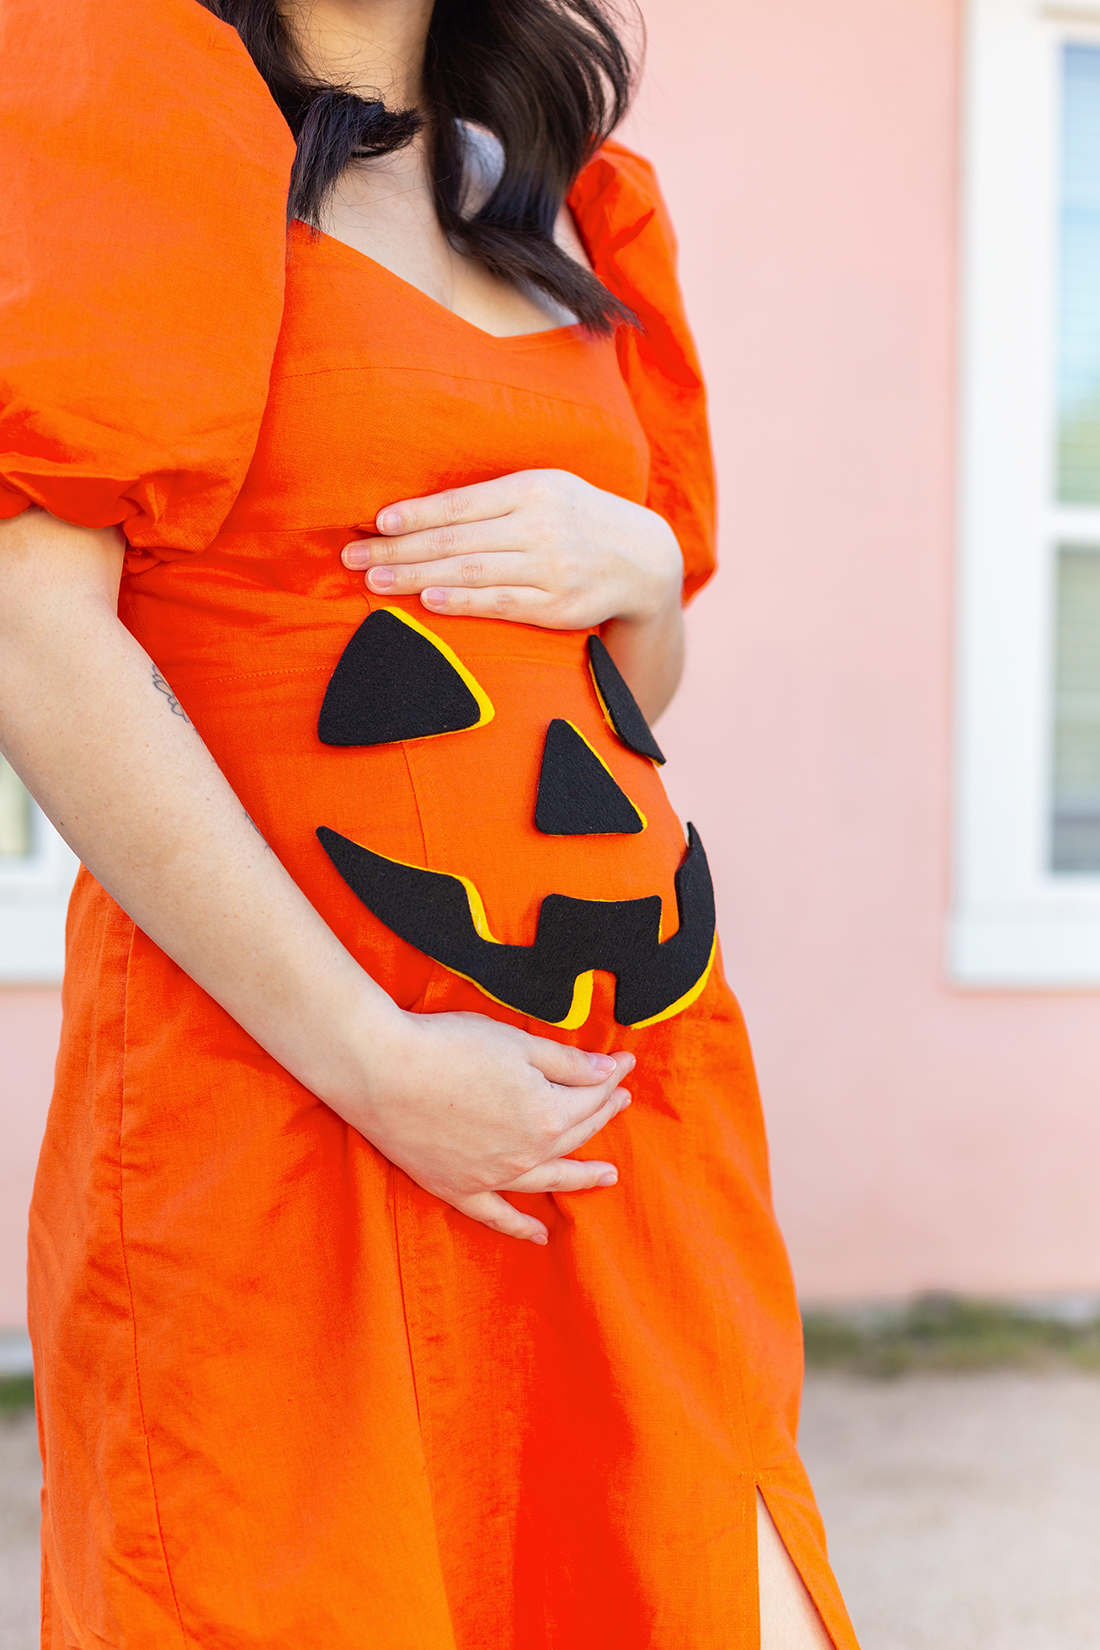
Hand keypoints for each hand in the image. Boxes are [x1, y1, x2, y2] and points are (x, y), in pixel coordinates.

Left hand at [341, 469, 682, 630]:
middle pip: (455, 540)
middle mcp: (540, 526)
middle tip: (352, 559)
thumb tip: (422, 512)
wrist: (644, 558)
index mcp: (532, 489)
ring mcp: (550, 568)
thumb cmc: (578, 518)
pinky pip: (500, 603)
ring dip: (416, 577)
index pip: (459, 503)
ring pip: (470, 572)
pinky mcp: (557, 606)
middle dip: (398, 550)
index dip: (414, 514)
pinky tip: (428, 601)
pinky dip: (461, 602)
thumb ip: (493, 499)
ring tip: (375, 582)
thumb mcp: (546, 489)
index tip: (375, 523)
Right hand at [346, 1007, 633, 1243]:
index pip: (592, 1096)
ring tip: (607, 1175)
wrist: (381, 1070)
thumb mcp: (519, 1043)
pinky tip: (540, 1235)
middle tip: (618, 1099)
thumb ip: (569, 1063)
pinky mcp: (455, 1188)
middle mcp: (527, 1155)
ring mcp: (492, 1177)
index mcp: (548, 1115)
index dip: (611, 1077)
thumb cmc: (450, 1047)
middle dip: (602, 1113)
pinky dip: (520, 1227)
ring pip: (549, 1181)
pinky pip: (496, 1216)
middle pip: (575, 1135)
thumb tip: (610, 1070)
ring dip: (581, 1177)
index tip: (625, 1062)